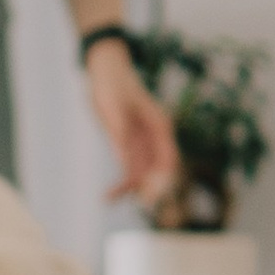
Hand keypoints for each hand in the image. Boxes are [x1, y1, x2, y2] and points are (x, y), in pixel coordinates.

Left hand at [82, 40, 178, 206]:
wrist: (105, 69)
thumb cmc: (112, 84)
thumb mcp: (112, 108)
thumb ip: (119, 134)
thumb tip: (125, 162)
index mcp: (159, 125)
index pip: (169, 158)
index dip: (164, 179)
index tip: (153, 194)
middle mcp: (155, 136)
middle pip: (157, 170)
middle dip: (148, 189)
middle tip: (137, 205)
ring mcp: (143, 141)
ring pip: (142, 172)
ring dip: (130, 188)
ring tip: (108, 199)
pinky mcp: (129, 144)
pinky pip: (129, 167)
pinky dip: (121, 181)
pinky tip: (108, 194)